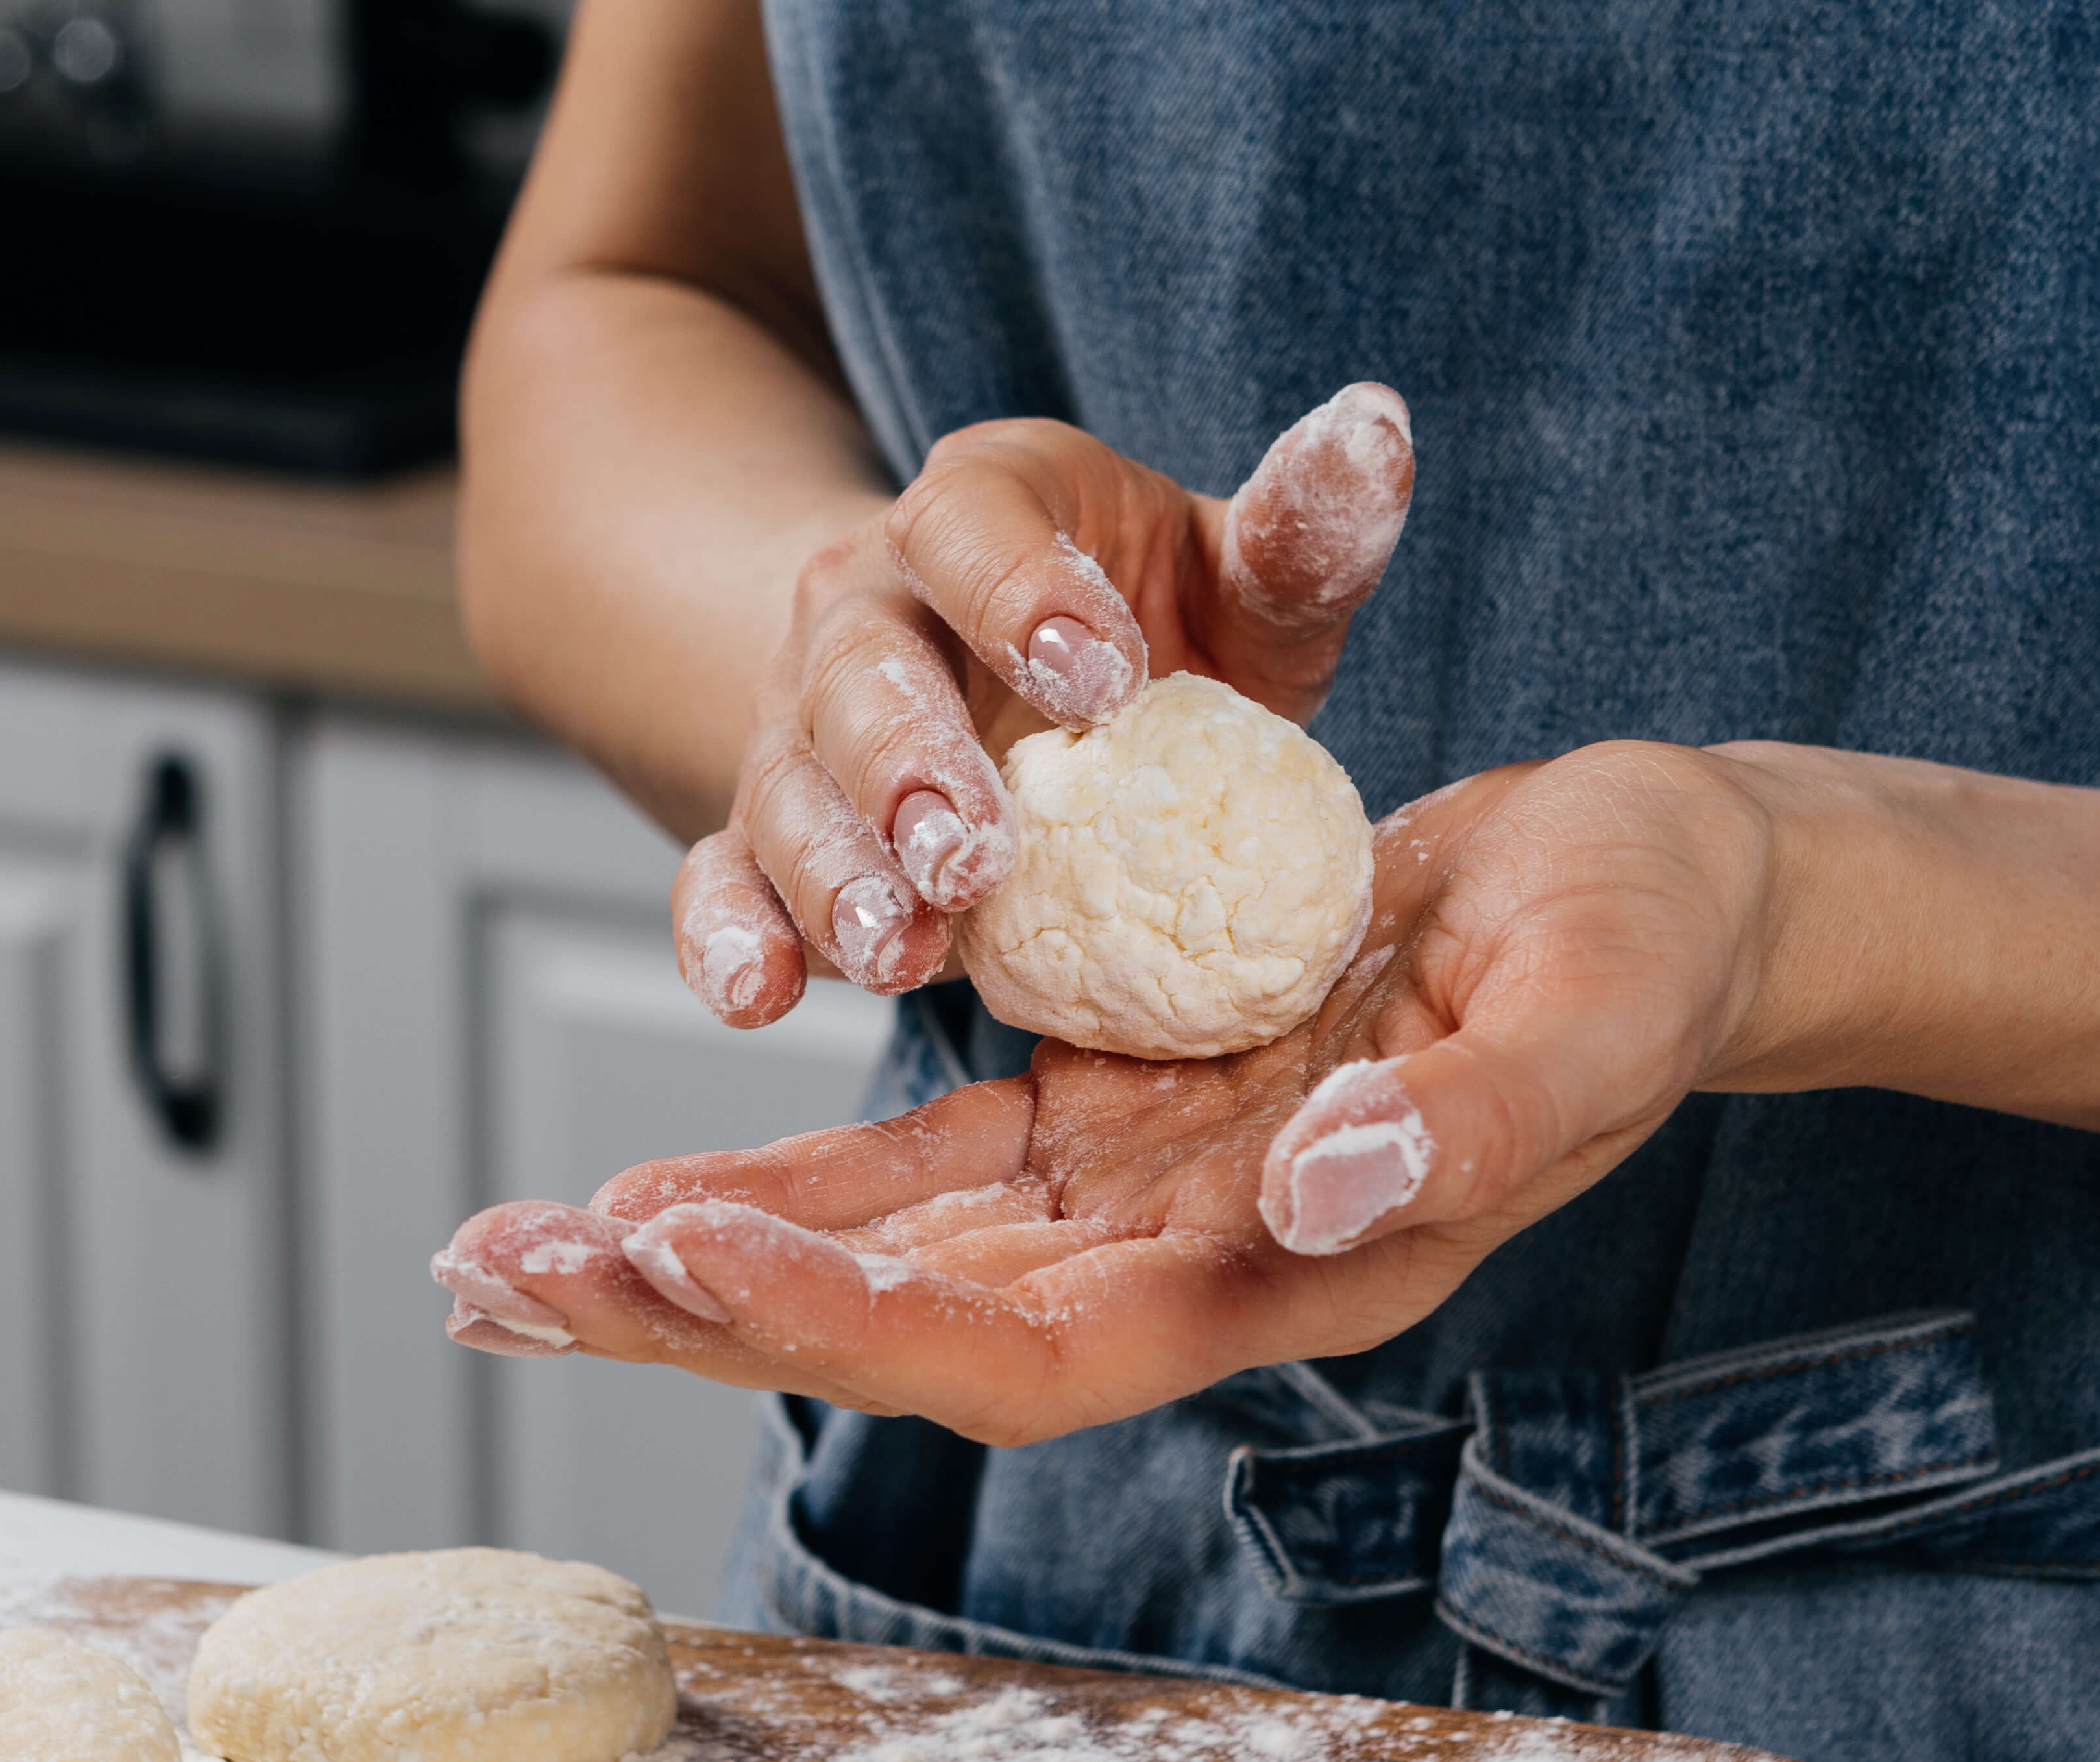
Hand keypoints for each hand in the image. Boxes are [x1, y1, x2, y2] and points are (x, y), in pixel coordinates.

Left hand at [441, 743, 1778, 1440]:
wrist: (1664, 894)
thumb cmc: (1650, 946)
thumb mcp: (1590, 1013)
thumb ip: (1461, 1129)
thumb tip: (1306, 1199)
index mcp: (1283, 1276)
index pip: (1023, 1349)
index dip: (846, 1319)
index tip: (679, 1255)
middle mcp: (1184, 1265)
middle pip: (902, 1328)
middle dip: (696, 1308)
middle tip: (493, 1272)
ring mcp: (1139, 1196)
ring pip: (881, 1261)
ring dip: (698, 1262)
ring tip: (508, 1251)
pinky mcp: (1116, 1106)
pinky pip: (923, 1172)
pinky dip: (787, 1181)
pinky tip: (654, 1186)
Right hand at [671, 384, 1418, 1024]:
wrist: (1023, 697)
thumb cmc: (1156, 637)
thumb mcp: (1241, 584)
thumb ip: (1302, 533)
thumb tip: (1377, 427)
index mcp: (979, 513)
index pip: (972, 524)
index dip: (1023, 593)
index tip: (1103, 679)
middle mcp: (868, 608)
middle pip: (861, 670)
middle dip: (907, 764)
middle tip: (972, 850)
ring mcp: (803, 729)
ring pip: (788, 789)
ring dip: (835, 874)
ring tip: (899, 951)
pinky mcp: (773, 838)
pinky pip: (722, 881)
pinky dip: (727, 939)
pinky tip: (759, 996)